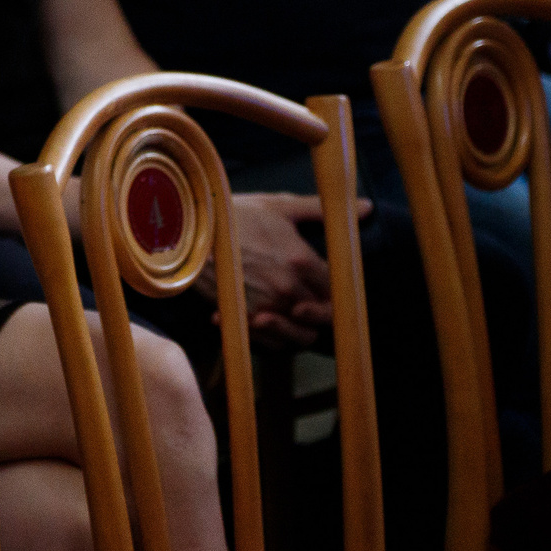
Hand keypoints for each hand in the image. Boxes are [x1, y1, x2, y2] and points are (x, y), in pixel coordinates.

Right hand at [196, 191, 372, 350]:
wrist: (183, 231)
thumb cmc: (232, 215)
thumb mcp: (279, 206)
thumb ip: (323, 211)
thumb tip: (367, 207)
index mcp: (302, 262)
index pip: (339, 292)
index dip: (340, 293)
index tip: (333, 288)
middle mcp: (287, 289)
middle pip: (322, 319)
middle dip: (322, 315)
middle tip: (313, 304)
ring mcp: (264, 306)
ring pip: (298, 337)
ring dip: (299, 331)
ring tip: (290, 316)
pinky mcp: (241, 318)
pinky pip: (269, 344)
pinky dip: (271, 338)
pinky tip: (264, 320)